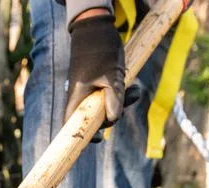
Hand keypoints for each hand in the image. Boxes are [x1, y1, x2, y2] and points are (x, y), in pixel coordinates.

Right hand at [64, 9, 125, 134]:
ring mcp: (88, 91)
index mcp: (77, 97)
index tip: (98, 139)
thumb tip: (112, 120)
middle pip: (93, 118)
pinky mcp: (97, 84)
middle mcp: (80, 97)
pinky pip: (109, 96)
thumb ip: (114, 101)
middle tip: (128, 100)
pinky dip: (121, 94)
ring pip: (105, 107)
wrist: (96, 28)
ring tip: (136, 90)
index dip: (84, 135)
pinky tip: (133, 87)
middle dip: (113, 115)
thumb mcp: (112, 77)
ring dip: (121, 102)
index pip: (72, 125)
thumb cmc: (101, 52)